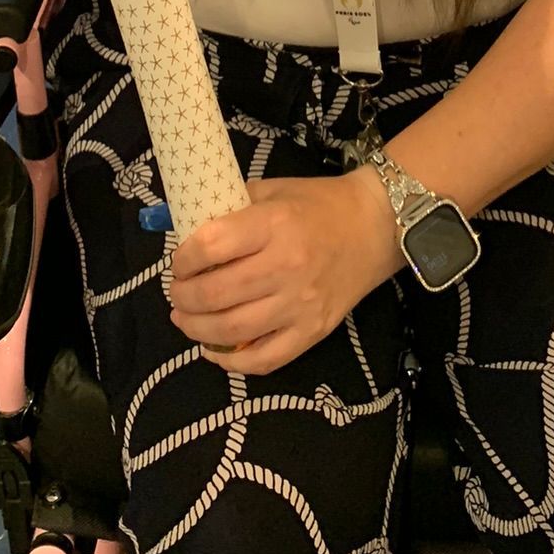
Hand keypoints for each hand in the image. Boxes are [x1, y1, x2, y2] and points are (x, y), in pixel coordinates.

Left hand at [169, 168, 402, 376]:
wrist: (376, 226)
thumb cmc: (320, 204)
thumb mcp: (274, 190)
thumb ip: (235, 207)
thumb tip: (192, 229)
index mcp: (274, 224)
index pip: (212, 247)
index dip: (184, 258)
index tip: (179, 261)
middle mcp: (286, 266)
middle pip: (216, 294)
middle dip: (183, 297)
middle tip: (176, 294)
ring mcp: (300, 304)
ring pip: (233, 331)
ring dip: (197, 330)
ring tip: (186, 320)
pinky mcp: (313, 331)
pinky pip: (266, 359)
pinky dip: (232, 363)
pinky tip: (214, 352)